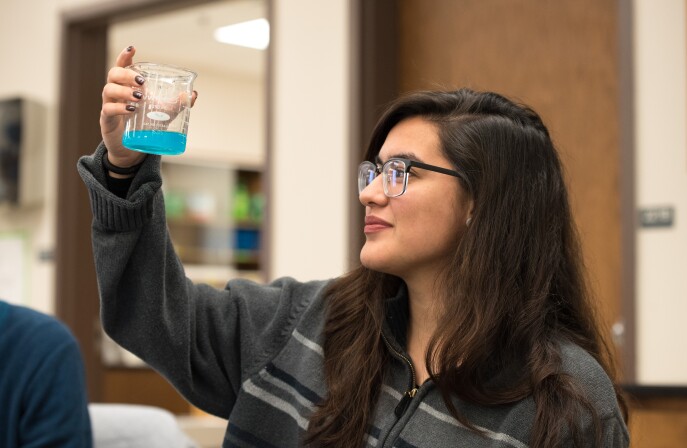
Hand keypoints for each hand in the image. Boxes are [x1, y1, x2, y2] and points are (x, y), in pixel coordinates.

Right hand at [100, 46, 197, 167]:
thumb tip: (193, 94)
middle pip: (113, 74)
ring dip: (124, 90)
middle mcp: (116, 92)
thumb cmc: (145, 125)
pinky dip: (119, 108)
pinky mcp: (107, 120)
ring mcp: (109, 105)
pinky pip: (108, 109)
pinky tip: (131, 109)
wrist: (133, 149)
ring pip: (108, 89)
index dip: (125, 56)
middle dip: (126, 74)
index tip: (132, 49)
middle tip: (142, 81)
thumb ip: (177, 103)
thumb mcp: (164, 113)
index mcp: (128, 86)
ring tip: (139, 97)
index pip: (122, 66)